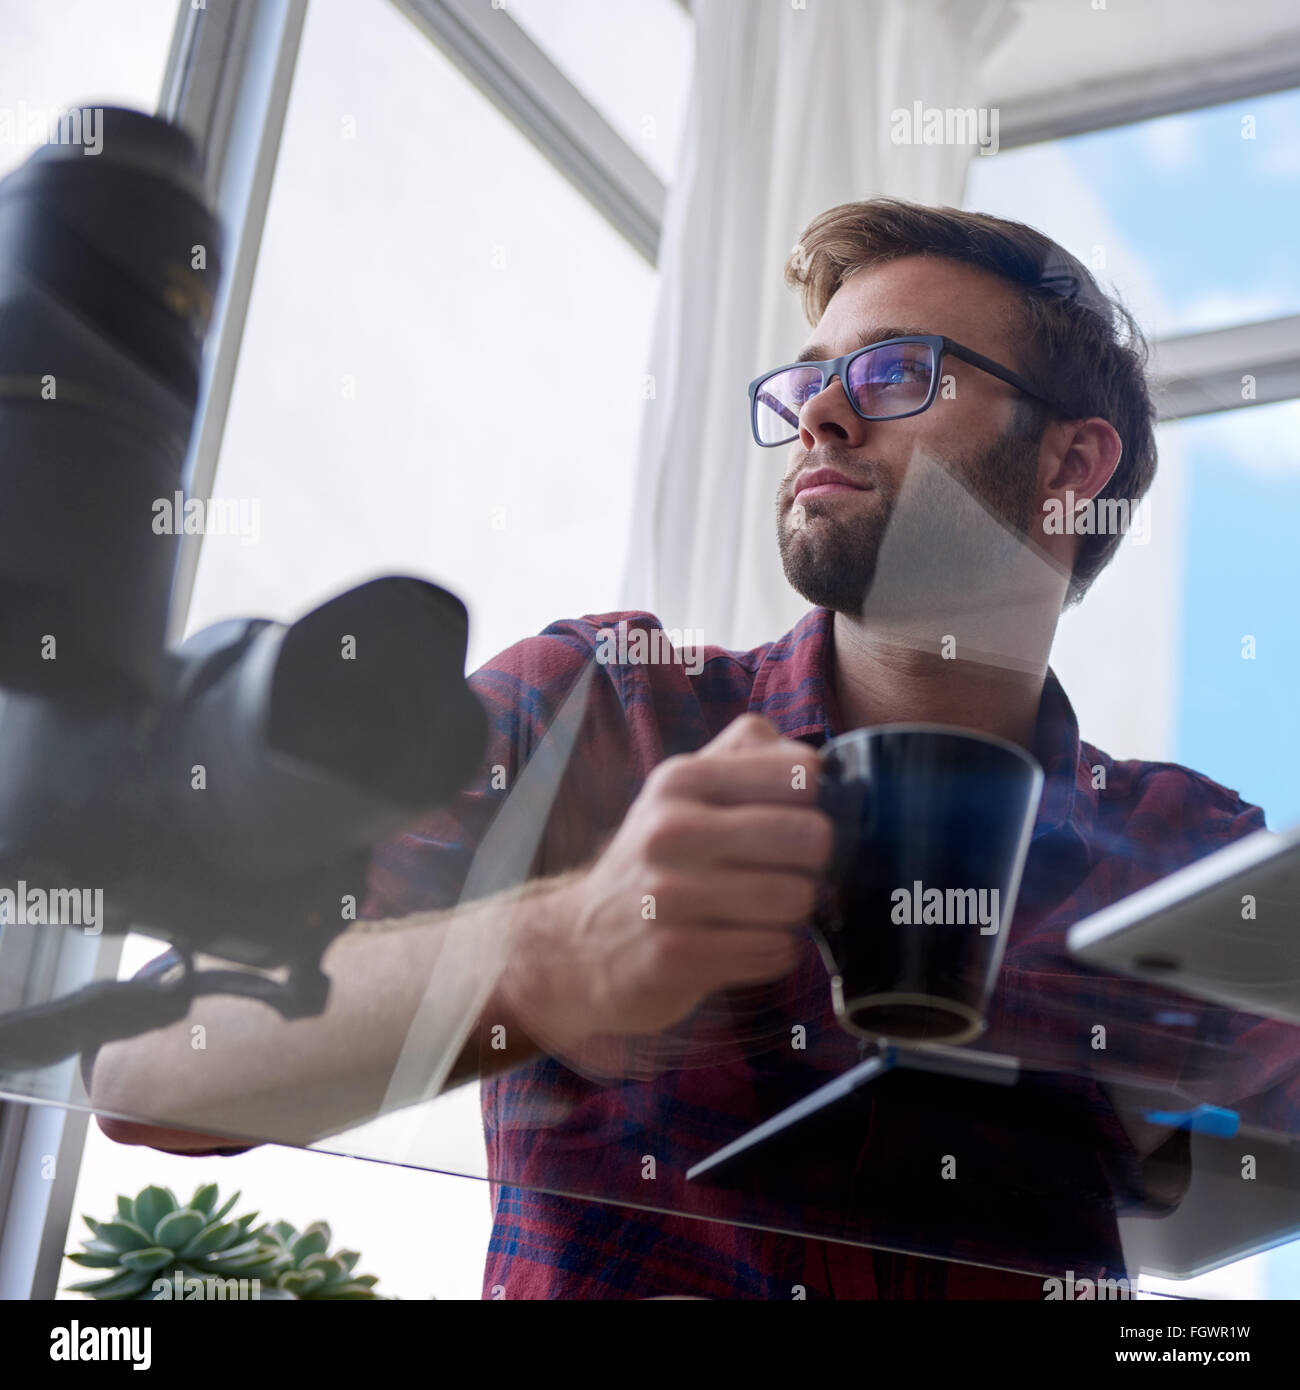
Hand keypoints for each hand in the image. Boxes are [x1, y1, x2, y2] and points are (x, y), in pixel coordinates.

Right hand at [498, 714, 831, 1053]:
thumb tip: (812, 757)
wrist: (579, 944)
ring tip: (762, 911)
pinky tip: (745, 944)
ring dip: (793, 913)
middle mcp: (670, 830)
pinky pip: (775, 951)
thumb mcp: (682, 791)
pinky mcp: (676, 956)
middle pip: (810, 836)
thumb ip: (744, 753)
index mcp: (680, 780)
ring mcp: (669, 895)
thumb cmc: (656, 861)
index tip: (793, 820)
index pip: (800, 773)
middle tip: (786, 873)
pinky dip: (775, 952)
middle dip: (812, 863)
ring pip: (796, 898)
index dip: (815, 803)